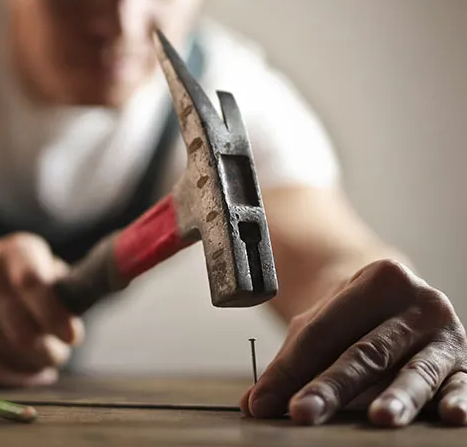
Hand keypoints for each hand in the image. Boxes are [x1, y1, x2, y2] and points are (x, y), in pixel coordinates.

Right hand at [0, 232, 83, 386]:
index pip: (33, 283)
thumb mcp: (27, 261)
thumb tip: (81, 308)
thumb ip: (58, 282)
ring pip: (10, 351)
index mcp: (14, 251)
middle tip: (61, 354)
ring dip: (36, 365)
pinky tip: (31, 374)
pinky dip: (17, 375)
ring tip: (47, 362)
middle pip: (24, 329)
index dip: (55, 315)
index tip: (73, 337)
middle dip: (50, 351)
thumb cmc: (0, 276)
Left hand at [241, 259, 466, 426]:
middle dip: (331, 386)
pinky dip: (459, 401)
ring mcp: (446, 334)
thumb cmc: (357, 319)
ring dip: (398, 396)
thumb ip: (290, 364)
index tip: (263, 402)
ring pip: (415, 370)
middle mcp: (417, 302)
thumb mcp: (323, 328)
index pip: (325, 330)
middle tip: (302, 413)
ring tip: (381, 418)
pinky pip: (464, 385)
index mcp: (378, 280)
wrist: (408, 302)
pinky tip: (450, 416)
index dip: (291, 368)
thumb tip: (253, 405)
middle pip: (366, 351)